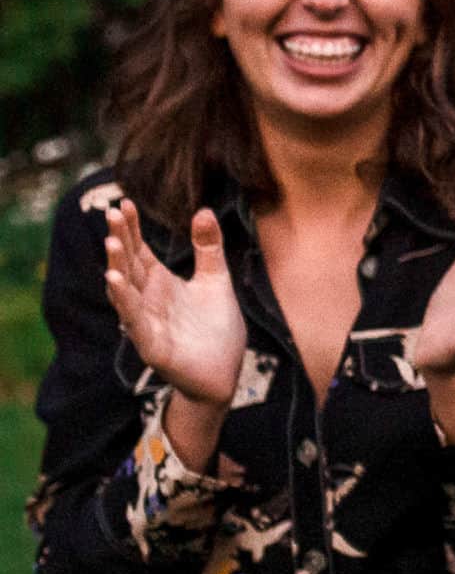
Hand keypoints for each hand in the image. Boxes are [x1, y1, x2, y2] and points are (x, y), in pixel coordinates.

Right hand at [102, 203, 246, 409]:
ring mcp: (146, 321)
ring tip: (112, 243)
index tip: (125, 203)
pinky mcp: (150, 344)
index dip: (132, 228)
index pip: (140, 250)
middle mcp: (148, 299)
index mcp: (160, 283)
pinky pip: (134, 319)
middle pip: (129, 265)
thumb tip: (203, 210)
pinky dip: (125, 301)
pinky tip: (115, 281)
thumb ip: (208, 247)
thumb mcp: (215, 279)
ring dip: (117, 267)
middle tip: (113, 213)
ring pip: (126, 291)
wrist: (224, 371)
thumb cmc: (215, 327)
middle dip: (121, 240)